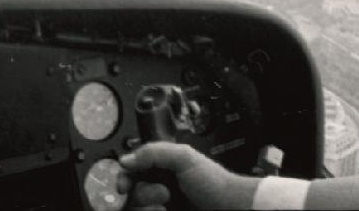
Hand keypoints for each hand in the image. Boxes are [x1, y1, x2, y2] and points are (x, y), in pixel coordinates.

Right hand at [115, 142, 259, 209]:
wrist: (234, 208)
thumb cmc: (215, 183)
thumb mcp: (185, 158)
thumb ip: (153, 152)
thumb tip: (125, 160)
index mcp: (161, 168)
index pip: (131, 171)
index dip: (124, 178)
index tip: (124, 186)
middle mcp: (159, 187)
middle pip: (131, 193)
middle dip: (143, 194)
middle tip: (164, 194)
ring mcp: (162, 206)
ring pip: (136, 208)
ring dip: (145, 207)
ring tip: (164, 208)